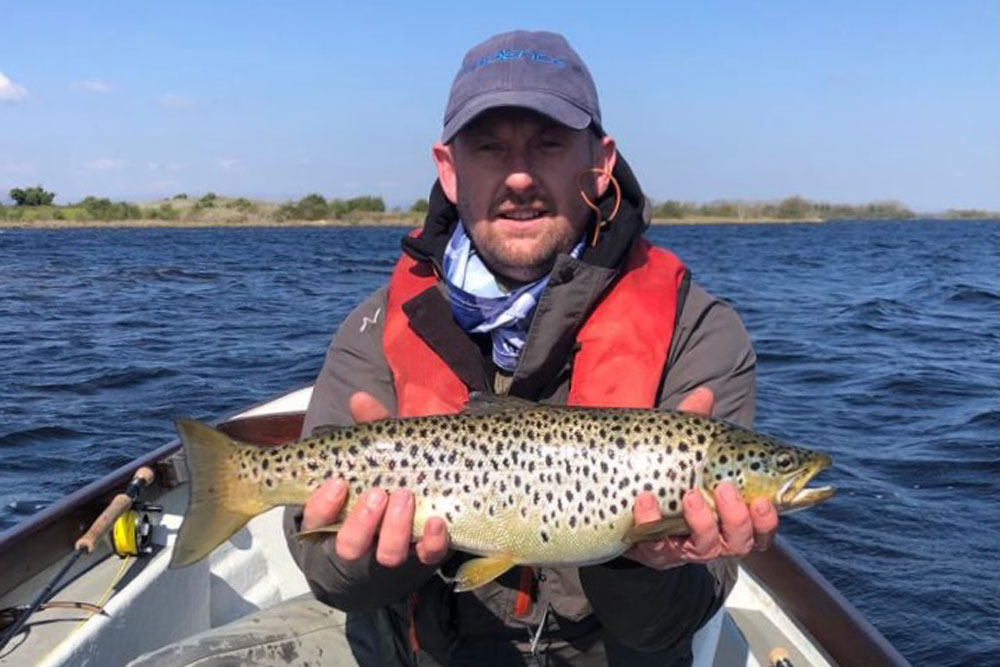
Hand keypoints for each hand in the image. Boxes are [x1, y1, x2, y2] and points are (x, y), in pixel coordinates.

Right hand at [300, 391, 450, 566]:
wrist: (441, 484)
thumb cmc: (399, 463)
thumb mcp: (385, 443)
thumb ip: (372, 423)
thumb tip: (359, 398)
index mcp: (343, 510)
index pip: (318, 519)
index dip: (322, 506)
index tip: (337, 482)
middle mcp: (366, 534)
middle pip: (350, 545)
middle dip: (362, 522)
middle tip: (378, 493)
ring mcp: (397, 544)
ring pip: (387, 554)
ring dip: (395, 528)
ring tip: (406, 497)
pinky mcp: (428, 548)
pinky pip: (429, 555)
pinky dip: (432, 541)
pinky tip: (438, 520)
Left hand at [625, 387, 778, 569]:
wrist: (626, 498)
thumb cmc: (669, 471)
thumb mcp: (682, 446)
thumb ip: (694, 422)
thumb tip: (704, 392)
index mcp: (732, 513)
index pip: (762, 525)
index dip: (768, 519)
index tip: (765, 500)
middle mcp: (716, 536)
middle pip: (741, 541)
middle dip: (737, 518)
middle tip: (725, 488)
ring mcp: (685, 546)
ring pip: (707, 547)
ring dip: (703, 521)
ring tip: (691, 495)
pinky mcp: (654, 551)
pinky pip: (657, 546)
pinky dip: (651, 521)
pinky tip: (645, 500)